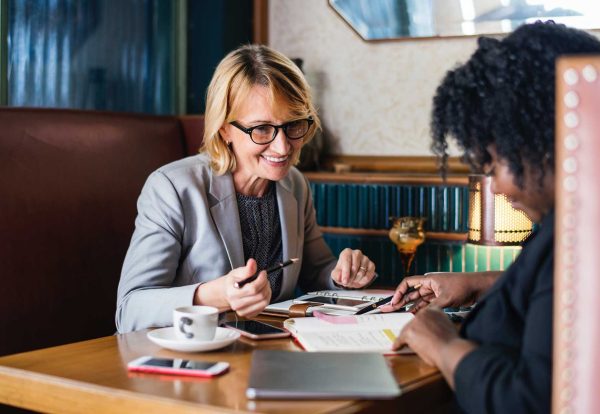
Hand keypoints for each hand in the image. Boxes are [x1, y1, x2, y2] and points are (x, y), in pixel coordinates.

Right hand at [224, 259, 271, 317]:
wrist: (226, 293)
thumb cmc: (231, 283)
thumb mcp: (237, 272)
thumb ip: (247, 269)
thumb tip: (252, 262)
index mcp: (233, 293)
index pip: (253, 288)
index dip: (261, 279)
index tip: (263, 273)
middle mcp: (237, 304)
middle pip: (260, 295)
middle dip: (265, 285)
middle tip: (264, 279)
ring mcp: (243, 311)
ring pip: (264, 302)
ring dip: (267, 292)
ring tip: (263, 286)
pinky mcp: (248, 315)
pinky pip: (263, 308)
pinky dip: (265, 299)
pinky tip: (261, 293)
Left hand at [330, 248, 375, 287]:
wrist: (350, 274)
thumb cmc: (342, 272)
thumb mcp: (336, 274)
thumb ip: (336, 275)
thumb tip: (340, 277)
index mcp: (347, 252)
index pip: (346, 261)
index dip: (345, 273)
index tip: (344, 281)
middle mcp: (357, 253)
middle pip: (355, 267)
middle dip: (351, 277)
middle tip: (348, 283)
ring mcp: (365, 258)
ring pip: (362, 271)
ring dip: (357, 280)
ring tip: (352, 281)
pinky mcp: (371, 264)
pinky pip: (369, 274)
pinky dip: (364, 280)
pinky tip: (359, 281)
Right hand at [379, 271, 498, 312]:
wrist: (478, 287)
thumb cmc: (463, 286)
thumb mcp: (446, 298)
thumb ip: (433, 306)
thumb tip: (421, 316)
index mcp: (428, 280)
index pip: (408, 283)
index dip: (399, 292)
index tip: (394, 301)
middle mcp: (429, 285)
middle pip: (410, 292)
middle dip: (400, 300)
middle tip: (390, 308)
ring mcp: (435, 292)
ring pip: (418, 299)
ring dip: (409, 306)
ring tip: (399, 314)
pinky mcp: (440, 299)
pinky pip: (426, 304)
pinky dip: (419, 309)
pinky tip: (413, 315)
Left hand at [393, 305, 458, 364]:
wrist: (449, 350)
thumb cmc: (451, 343)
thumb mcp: (447, 327)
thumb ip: (438, 325)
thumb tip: (432, 331)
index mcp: (434, 310)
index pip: (423, 317)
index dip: (420, 325)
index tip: (419, 330)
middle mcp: (424, 313)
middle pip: (413, 322)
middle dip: (413, 331)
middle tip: (414, 339)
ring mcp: (415, 322)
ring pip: (406, 330)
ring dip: (406, 338)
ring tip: (405, 344)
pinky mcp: (409, 332)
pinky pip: (400, 339)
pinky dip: (398, 344)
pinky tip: (396, 347)